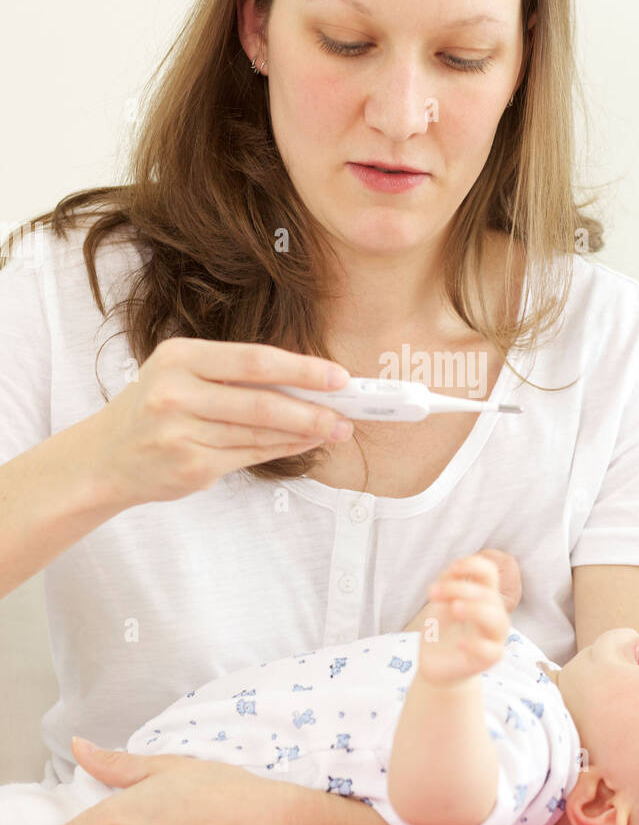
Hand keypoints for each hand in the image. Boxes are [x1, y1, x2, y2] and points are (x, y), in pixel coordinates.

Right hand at [84, 338, 355, 506]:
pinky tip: (303, 443)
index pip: (253, 360)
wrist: (105, 457)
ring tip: (334, 429)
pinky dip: (282, 449)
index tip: (338, 377)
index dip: (301, 369)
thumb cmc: (156, 409)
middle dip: (311, 409)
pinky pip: (250, 456)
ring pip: (260, 433)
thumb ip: (236, 377)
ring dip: (304, 433)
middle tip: (346, 413)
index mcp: (180, 357)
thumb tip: (307, 383)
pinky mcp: (191, 466)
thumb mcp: (183, 375)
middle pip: (261, 402)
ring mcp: (182, 433)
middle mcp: (177, 393)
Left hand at [418, 554, 509, 685]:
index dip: (474, 565)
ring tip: (454, 609)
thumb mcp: (438, 603)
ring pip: (498, 620)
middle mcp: (493, 613)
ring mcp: (493, 637)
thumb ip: (446, 585)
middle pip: (489, 594)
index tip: (452, 568)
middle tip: (433, 593)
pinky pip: (492, 651)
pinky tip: (460, 643)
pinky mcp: (489, 659)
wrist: (436, 664)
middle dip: (460, 589)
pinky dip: (477, 645)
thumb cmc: (441, 629)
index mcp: (483, 595)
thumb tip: (452, 573)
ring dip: (476, 610)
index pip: (489, 573)